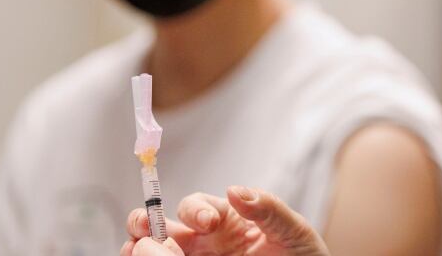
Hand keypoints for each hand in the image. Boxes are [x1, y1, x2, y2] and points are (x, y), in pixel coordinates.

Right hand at [121, 186, 329, 255]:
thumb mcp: (293, 229)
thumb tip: (235, 190)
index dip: (195, 210)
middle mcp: (206, 240)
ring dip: (140, 247)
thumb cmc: (303, 254)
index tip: (210, 222)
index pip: (195, 206)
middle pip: (162, 226)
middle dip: (145, 223)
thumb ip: (268, 208)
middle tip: (146, 230)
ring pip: (154, 250)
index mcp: (227, 219)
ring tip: (137, 250)